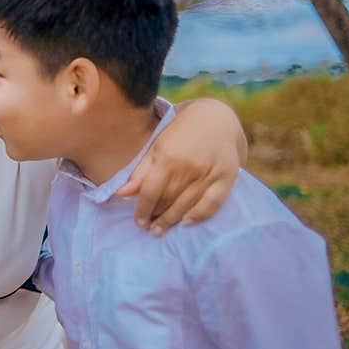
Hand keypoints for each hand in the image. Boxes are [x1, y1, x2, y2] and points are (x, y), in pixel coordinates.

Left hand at [116, 99, 243, 235]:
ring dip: (172, 220)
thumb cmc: (180, 132)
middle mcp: (189, 166)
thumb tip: (121, 193)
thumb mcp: (156, 146)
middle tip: (149, 229)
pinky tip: (186, 223)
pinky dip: (199, 215)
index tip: (138, 221)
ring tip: (161, 230)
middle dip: (156, 217)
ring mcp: (209, 172)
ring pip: (187, 205)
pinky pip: (212, 203)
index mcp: (168, 156)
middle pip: (168, 200)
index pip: (150, 191)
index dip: (142, 209)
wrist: (216, 118)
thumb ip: (140, 171)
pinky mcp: (227, 176)